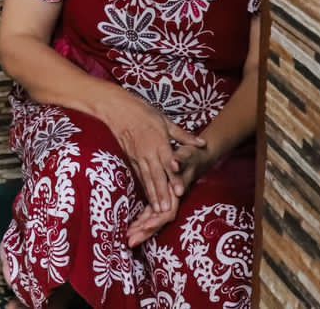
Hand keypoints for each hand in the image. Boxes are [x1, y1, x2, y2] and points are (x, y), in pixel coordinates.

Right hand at [96, 88, 204, 218]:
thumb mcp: (166, 121)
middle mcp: (148, 152)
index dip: (174, 179)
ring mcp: (138, 157)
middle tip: (167, 210)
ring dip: (153, 195)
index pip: (168, 164)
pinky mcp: (131, 159)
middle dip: (162, 194)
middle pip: (157, 176)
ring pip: (147, 179)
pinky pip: (139, 176)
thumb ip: (184, 135)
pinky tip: (148, 199)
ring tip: (158, 210)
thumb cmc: (143, 112)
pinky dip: (144, 188)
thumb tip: (202, 143)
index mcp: (159, 143)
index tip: (180, 191)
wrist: (117, 109)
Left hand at [126, 146, 210, 247]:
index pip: (168, 211)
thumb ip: (180, 160)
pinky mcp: (163, 200)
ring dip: (142, 230)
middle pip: (160, 220)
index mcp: (177, 192)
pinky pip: (151, 213)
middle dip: (146, 231)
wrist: (199, 158)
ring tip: (129, 240)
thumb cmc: (192, 156)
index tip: (146, 227)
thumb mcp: (187, 155)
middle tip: (131, 241)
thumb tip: (174, 163)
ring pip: (154, 219)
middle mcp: (173, 200)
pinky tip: (133, 228)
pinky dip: (142, 221)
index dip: (157, 219)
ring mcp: (168, 201)